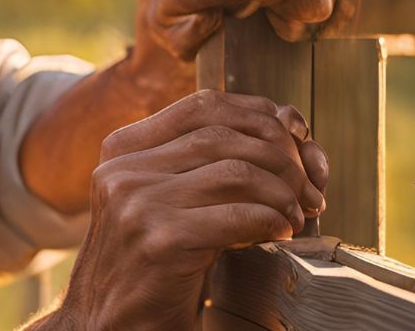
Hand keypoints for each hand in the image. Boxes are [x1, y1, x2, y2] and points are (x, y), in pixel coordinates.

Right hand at [37, 90, 327, 330]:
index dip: (258, 112)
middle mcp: (123, 169)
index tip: (296, 135)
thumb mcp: (163, 200)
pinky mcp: (160, 240)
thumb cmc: (148, 264)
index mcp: (122, 149)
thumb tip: (285, 125)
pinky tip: (281, 233)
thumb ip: (203, 164)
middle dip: (282, 157)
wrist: (105, 323)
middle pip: (224, 135)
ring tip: (297, 213)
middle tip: (309, 188)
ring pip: (236, 170)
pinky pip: (239, 215)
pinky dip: (273, 220)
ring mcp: (137, 203)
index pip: (201, 105)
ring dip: (283, 191)